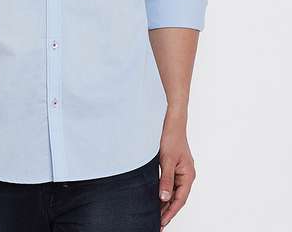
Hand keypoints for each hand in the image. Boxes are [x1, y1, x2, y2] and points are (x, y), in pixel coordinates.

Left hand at [158, 108, 195, 228]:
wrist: (172, 123)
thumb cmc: (172, 138)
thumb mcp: (167, 160)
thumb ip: (166, 180)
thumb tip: (164, 198)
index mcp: (188, 175)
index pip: (180, 199)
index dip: (171, 212)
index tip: (162, 222)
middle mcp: (187, 175)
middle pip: (178, 198)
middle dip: (168, 210)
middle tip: (158, 223)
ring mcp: (181, 171)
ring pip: (174, 192)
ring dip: (166, 202)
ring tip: (156, 214)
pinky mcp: (175, 167)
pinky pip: (171, 184)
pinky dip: (165, 192)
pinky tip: (157, 197)